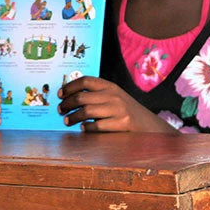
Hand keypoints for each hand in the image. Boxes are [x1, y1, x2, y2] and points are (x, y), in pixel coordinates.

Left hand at [57, 77, 173, 132]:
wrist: (148, 125)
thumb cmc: (126, 112)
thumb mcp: (114, 97)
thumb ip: (97, 94)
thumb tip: (71, 97)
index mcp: (110, 86)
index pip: (85, 81)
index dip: (69, 87)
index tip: (60, 94)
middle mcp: (114, 96)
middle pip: (81, 97)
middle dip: (67, 104)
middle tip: (61, 110)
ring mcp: (118, 110)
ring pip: (86, 112)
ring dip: (72, 117)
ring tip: (67, 121)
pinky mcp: (120, 123)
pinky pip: (96, 126)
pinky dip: (86, 128)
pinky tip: (83, 128)